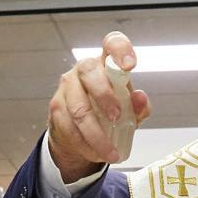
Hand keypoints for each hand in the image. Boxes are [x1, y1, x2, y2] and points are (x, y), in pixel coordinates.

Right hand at [46, 31, 151, 181]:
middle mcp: (84, 69)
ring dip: (96, 135)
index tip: (130, 65)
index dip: (120, 50)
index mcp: (106, 63)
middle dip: (104, 97)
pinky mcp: (57, 108)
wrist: (80, 133)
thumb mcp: (128, 110)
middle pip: (89, 73)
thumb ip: (138, 106)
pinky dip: (85, 145)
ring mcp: (67, 87)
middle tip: (117, 118)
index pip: (112, 44)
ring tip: (111, 153)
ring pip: (79, 108)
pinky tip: (96, 153)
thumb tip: (140, 99)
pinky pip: (70, 128)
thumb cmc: (108, 113)